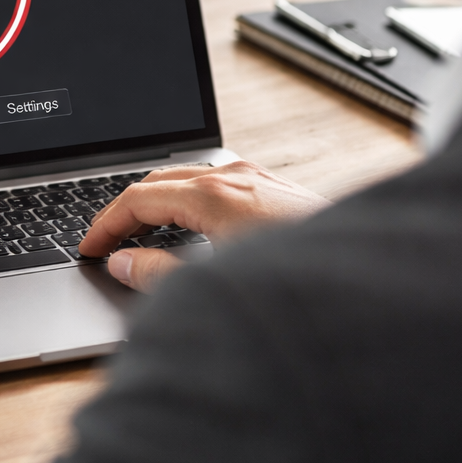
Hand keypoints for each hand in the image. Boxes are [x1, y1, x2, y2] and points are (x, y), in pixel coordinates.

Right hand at [79, 162, 329, 293]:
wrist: (374, 276)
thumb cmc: (303, 284)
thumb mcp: (218, 282)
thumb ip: (161, 275)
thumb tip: (122, 265)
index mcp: (215, 194)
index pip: (137, 198)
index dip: (105, 225)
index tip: (88, 248)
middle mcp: (235, 178)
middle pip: (159, 181)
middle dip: (125, 210)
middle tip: (104, 242)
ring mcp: (258, 179)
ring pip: (188, 179)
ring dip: (156, 204)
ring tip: (138, 236)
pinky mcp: (276, 190)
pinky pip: (215, 185)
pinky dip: (186, 202)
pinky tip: (189, 229)